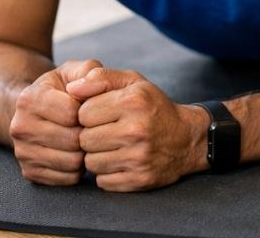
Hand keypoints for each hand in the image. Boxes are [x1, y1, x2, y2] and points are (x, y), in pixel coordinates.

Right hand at [9, 58, 102, 185]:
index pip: (73, 113)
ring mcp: (22, 152)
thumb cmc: (65, 89)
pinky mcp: (30, 172)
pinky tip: (77, 153)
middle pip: (73, 140)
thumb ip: (90, 71)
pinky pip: (67, 179)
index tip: (90, 108)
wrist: (40, 112)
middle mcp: (20, 127)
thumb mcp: (76, 71)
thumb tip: (87, 85)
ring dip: (85, 152)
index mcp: (29, 99)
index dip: (90, 112)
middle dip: (89, 133)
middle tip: (91, 127)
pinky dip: (78, 169)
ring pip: (72, 162)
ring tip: (85, 139)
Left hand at [66, 67, 209, 191]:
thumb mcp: (133, 83)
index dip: (89, 114)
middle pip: (84, 140)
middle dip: (92, 136)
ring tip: (114, 147)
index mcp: (133, 102)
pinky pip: (103, 181)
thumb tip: (71, 88)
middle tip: (109, 132)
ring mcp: (138, 158)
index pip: (82, 113)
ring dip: (98, 156)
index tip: (104, 114)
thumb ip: (101, 78)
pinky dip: (108, 173)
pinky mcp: (139, 180)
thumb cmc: (154, 108)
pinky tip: (122, 161)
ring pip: (90, 163)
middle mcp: (136, 130)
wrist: (187, 139)